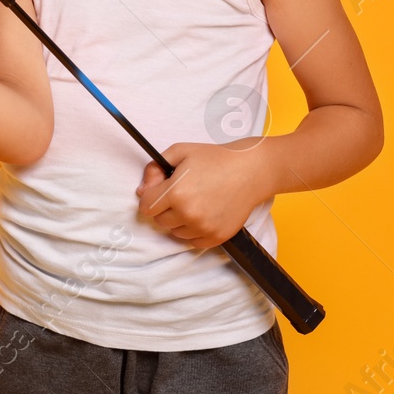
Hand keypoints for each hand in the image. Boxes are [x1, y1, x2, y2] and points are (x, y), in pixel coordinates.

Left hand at [136, 141, 273, 249]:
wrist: (251, 170)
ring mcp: (203, 228)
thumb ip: (154, 169)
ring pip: (175, 232)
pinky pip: (192, 241)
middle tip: (181, 192)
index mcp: (176, 193)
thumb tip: (142, 190)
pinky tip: (204, 212)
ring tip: (195, 201)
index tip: (160, 189)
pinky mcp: (216, 237)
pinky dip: (193, 230)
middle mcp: (189, 214)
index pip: (146, 207)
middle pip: (159, 220)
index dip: (151, 196)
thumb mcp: (180, 152)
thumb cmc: (216, 158)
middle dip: (165, 207)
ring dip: (179, 220)